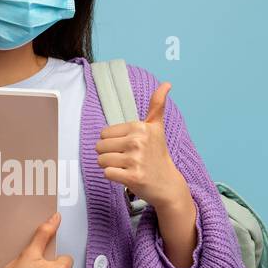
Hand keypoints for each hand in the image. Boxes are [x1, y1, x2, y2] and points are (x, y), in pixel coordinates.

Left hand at [94, 80, 191, 211]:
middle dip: (109, 154)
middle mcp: (138, 141)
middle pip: (100, 146)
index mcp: (140, 127)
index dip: (112, 142)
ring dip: (110, 166)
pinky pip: (107, 173)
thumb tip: (167, 83)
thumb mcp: (157, 128)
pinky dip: (113, 177)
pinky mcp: (132, 177)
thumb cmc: (158, 155)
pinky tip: (126, 176)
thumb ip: (157, 106)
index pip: (104, 133)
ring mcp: (135, 160)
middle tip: (126, 159)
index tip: (128, 148)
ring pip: (101, 160)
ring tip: (125, 167)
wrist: (167, 184)